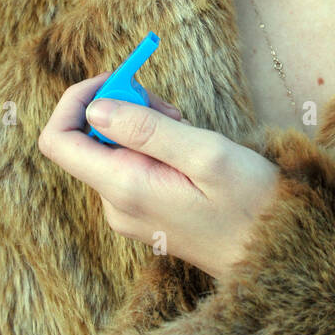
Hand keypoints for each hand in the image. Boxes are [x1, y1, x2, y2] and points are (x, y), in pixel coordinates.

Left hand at [38, 72, 282, 282]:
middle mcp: (115, 204)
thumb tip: (94, 107)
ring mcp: (128, 211)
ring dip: (142, 127)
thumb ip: (147, 130)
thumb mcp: (207, 154)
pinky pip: (130, 166)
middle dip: (123, 108)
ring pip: (111, 149)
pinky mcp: (144, 212)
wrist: (276, 255)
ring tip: (188, 132)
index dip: (76, 99)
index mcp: (124, 188)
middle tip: (173, 109)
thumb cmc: (251, 204)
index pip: (58, 140)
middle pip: (88, 138)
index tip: (118, 80)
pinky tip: (189, 152)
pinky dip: (152, 146)